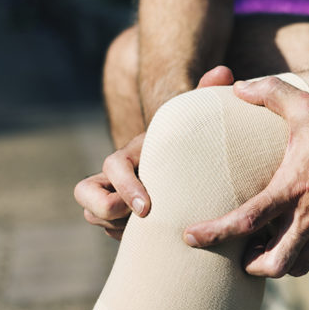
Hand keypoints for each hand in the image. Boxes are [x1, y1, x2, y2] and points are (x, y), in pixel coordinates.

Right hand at [75, 65, 236, 238]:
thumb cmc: (195, 141)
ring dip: (117, 226)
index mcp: (134, 152)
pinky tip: (157, 238)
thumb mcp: (199, 121)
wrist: (190, 164)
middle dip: (106, 210)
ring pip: (94, 215)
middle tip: (141, 220)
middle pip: (85, 194)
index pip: (111, 167)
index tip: (147, 208)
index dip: (125, 187)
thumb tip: (223, 71)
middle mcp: (117, 174)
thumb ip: (206, 95)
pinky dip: (127, 238)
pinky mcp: (120, 217)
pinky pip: (110, 231)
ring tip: (152, 229)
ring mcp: (114, 195)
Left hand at [183, 76, 308, 277]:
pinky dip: (303, 252)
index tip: (190, 237)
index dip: (213, 233)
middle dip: (250, 266)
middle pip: (273, 264)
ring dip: (278, 263)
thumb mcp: (308, 105)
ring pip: (298, 266)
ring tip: (266, 248)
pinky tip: (298, 234)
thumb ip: (269, 92)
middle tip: (239, 253)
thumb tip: (238, 86)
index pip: (245, 221)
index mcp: (293, 187)